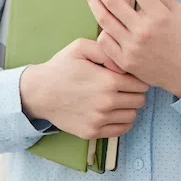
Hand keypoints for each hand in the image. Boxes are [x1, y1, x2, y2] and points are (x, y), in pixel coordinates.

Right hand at [18, 38, 147, 139]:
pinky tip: (113, 112)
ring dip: (129, 107)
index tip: (128, 76)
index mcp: (109, 82)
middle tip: (124, 87)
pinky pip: (121, 130)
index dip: (137, 78)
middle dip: (135, 92)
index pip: (141, 84)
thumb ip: (107, 50)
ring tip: (117, 99)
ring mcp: (99, 120)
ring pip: (132, 115)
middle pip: (140, 100)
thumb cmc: (61, 67)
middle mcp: (107, 103)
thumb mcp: (81, 47)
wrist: (38, 92)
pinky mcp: (92, 132)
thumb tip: (124, 64)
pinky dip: (122, 121)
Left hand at [82, 0, 180, 98]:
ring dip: (92, 0)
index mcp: (159, 15)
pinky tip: (102, 19)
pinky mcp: (125, 61)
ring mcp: (132, 46)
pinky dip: (102, 28)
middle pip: (111, 1)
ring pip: (103, 19)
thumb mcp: (178, 12)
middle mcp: (143, 29)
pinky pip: (104, 40)